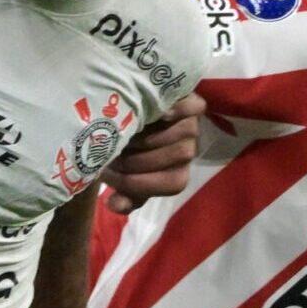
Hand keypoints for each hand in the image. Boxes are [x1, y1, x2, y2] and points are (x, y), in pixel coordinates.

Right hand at [100, 93, 203, 215]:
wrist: (129, 116)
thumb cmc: (126, 152)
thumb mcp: (123, 175)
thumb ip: (123, 192)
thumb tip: (115, 205)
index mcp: (177, 173)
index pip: (173, 184)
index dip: (142, 184)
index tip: (111, 177)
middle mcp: (188, 150)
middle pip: (179, 156)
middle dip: (141, 159)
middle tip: (114, 154)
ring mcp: (192, 125)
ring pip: (186, 132)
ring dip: (154, 135)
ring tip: (126, 133)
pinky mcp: (192, 101)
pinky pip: (195, 107)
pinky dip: (179, 109)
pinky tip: (156, 112)